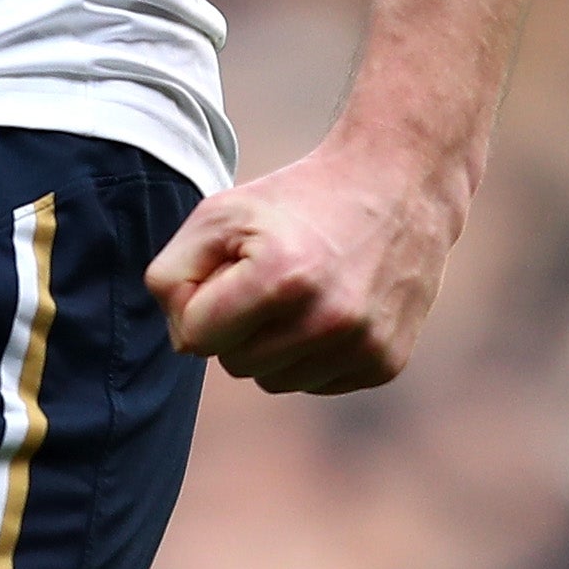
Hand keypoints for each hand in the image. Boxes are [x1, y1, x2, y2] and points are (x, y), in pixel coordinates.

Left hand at [141, 134, 469, 395]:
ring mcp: (362, 346)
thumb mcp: (219, 213)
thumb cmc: (294, 200)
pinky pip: (316, 384)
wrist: (394, 184)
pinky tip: (332, 306)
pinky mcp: (385, 363)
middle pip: (234, 363)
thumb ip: (173, 275)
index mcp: (280, 276)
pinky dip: (312, 354)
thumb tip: (184, 341)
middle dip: (238, 324)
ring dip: (274, 344)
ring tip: (302, 290)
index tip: (226, 269)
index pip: (195, 337)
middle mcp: (327, 319)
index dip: (199, 302)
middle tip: (270, 274)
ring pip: (274, 382)